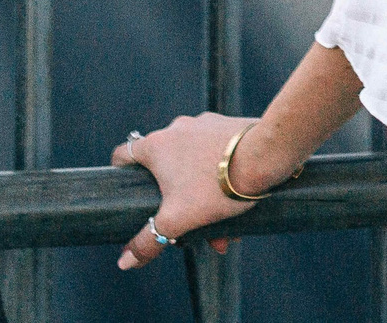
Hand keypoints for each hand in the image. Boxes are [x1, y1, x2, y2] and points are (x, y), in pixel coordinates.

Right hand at [113, 113, 263, 269]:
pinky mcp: (230, 126)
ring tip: (221, 228)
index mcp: (156, 145)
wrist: (264, 157)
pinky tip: (238, 206)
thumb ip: (148, 240)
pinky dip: (223, 179)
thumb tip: (124, 261)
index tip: (129, 191)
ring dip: (203, 195)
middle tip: (187, 225)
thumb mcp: (177, 220)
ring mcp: (205, 124)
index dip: (121, 173)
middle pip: (165, 166)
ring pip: (195, 164)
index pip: (124, 155)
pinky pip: (219, 155)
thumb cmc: (215, 186)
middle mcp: (178, 128)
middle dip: (175, 200)